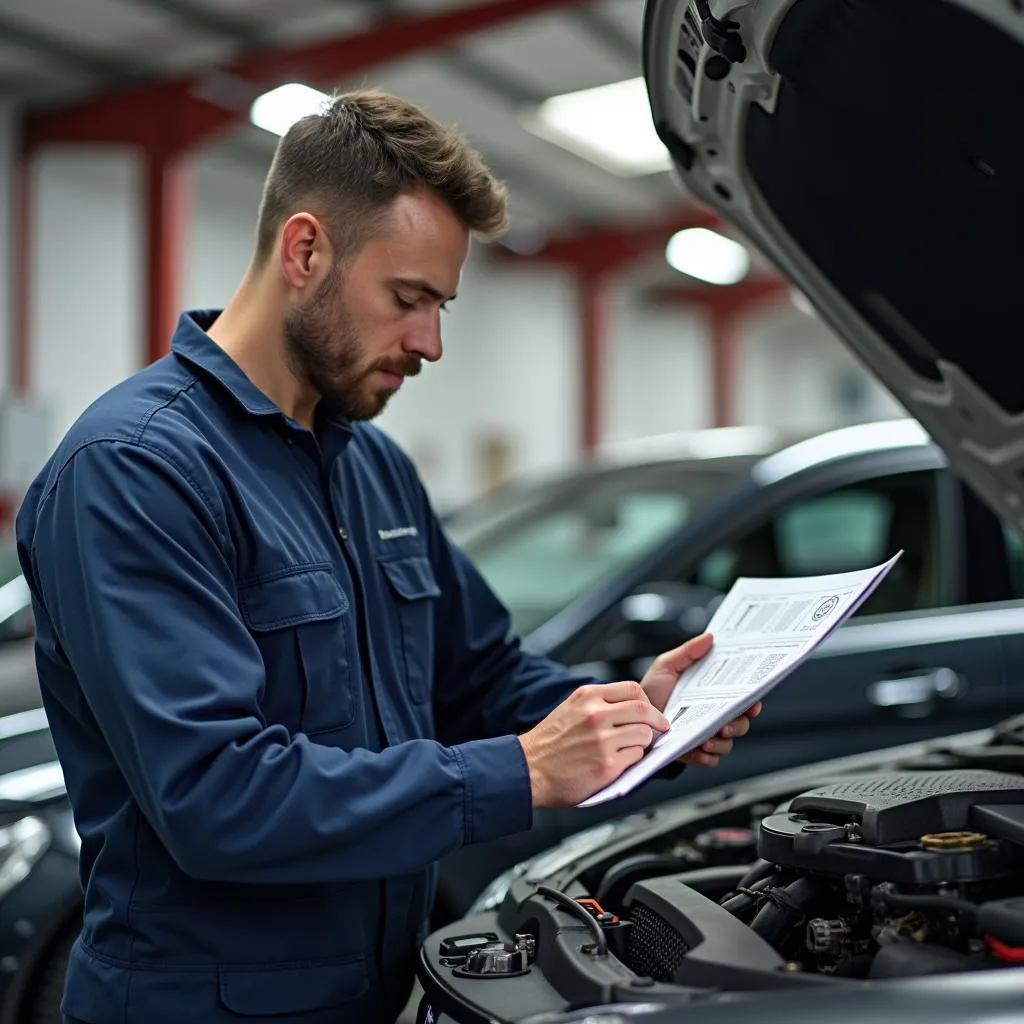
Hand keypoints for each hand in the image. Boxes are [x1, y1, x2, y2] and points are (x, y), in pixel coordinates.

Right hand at [518, 682, 669, 807]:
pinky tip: (620, 762)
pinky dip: (633, 759)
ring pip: (644, 734)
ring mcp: (602, 740)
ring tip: (632, 748)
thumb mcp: (570, 709)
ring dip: (644, 742)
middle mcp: (596, 714)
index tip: (650, 710)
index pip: (632, 689)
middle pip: (644, 709)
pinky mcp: (607, 764)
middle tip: (661, 727)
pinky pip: (636, 756)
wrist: (528, 770)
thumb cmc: (548, 744)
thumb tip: (628, 708)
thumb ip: (597, 704)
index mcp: (587, 696)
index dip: (646, 701)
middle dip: (658, 720)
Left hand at [640, 632, 761, 768]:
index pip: (741, 699)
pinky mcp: (693, 753)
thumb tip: (710, 637)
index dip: (752, 701)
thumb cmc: (652, 690)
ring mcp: (705, 736)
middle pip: (740, 724)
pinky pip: (710, 760)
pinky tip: (699, 749)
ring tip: (709, 738)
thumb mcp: (667, 666)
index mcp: (713, 696)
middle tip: (727, 723)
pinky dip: (707, 756)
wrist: (631, 714)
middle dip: (738, 724)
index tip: (753, 702)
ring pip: (727, 744)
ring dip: (722, 742)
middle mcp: (713, 717)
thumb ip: (688, 652)